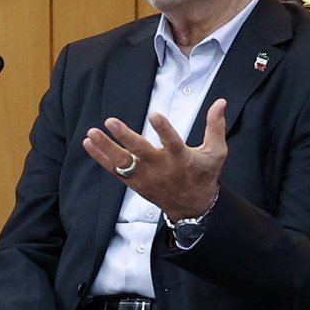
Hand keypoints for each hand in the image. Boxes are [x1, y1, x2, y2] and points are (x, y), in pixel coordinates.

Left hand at [81, 99, 226, 221]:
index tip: (155, 115)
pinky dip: (100, 157)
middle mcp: (161, 168)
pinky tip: (89, 143)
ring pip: (123, 163)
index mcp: (182, 159)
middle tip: (111, 122)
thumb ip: (215, 126)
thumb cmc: (204, 175)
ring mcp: (146, 177)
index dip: (164, 129)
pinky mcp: (135, 183)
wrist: (192, 207)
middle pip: (140, 152)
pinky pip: (114, 170)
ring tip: (92, 132)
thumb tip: (220, 102)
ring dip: (106, 147)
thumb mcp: (216, 152)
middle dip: (125, 137)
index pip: (173, 142)